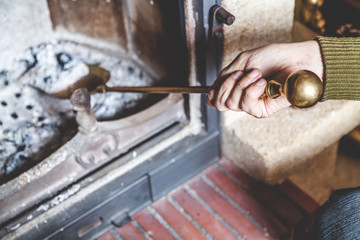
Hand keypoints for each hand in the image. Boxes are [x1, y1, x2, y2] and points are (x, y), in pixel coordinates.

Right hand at [207, 40, 322, 117]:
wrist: (297, 60)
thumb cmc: (275, 57)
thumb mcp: (243, 61)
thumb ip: (226, 76)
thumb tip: (211, 92)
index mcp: (237, 86)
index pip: (216, 99)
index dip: (213, 94)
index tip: (216, 85)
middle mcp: (243, 97)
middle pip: (221, 103)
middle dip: (228, 85)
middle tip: (242, 73)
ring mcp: (253, 104)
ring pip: (232, 104)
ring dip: (242, 84)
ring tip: (257, 74)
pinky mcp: (263, 110)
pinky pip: (246, 105)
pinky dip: (251, 90)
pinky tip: (261, 82)